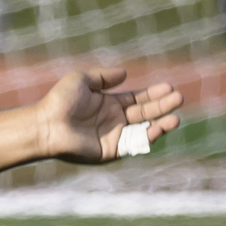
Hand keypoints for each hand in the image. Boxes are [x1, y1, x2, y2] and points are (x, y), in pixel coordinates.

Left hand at [37, 66, 182, 166]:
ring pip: (143, 130)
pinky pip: (133, 145)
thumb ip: (104, 76)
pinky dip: (147, 138)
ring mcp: (113, 136)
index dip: (154, 94)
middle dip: (162, 106)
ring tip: (176, 118)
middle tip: (179, 99)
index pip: (137, 99)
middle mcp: (113, 120)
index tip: (169, 88)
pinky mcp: (110, 151)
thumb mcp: (82, 80)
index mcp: (108, 104)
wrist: (47, 125)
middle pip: (144, 112)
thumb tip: (126, 73)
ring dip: (161, 123)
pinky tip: (158, 127)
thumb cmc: (60, 101)